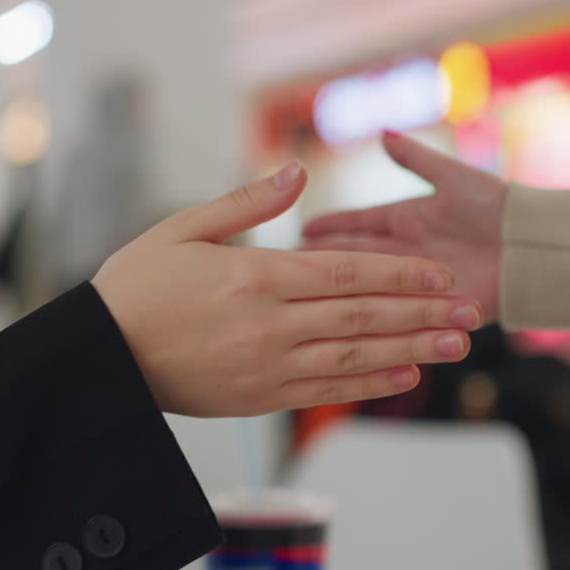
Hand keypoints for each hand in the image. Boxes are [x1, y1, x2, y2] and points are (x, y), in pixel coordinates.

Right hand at [92, 161, 482, 417]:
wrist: (99, 359)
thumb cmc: (136, 285)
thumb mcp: (183, 228)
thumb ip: (246, 202)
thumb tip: (299, 171)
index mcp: (256, 275)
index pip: (347, 271)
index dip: (400, 272)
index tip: (441, 273)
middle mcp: (272, 323)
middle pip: (363, 314)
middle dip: (422, 312)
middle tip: (470, 312)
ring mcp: (268, 364)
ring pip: (356, 356)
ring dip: (411, 350)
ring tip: (455, 346)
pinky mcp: (260, 398)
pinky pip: (327, 390)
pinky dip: (370, 383)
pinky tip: (405, 375)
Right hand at [302, 131, 507, 321]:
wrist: (533, 248)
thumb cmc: (497, 208)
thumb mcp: (452, 178)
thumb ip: (415, 158)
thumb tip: (382, 131)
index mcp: (405, 219)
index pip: (355, 225)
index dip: (328, 228)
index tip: (299, 231)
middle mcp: (404, 252)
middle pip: (352, 260)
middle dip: (320, 264)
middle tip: (286, 270)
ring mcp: (414, 283)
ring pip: (366, 289)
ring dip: (339, 295)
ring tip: (303, 304)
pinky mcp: (427, 308)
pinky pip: (392, 316)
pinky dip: (369, 320)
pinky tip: (340, 330)